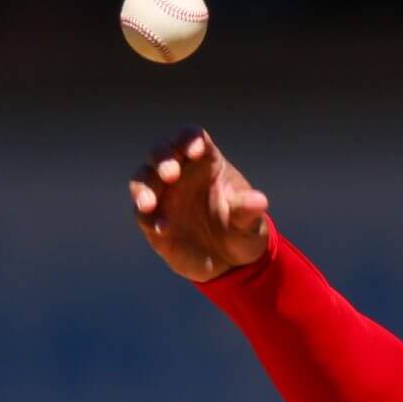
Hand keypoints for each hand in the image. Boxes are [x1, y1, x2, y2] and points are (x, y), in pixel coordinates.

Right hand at [129, 127, 270, 282]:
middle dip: (162, 158)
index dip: (190, 139)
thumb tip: (259, 201)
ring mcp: (164, 194)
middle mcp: (181, 172)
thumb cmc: (242, 231)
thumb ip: (249, 210)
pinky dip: (147, 217)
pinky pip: (143, 212)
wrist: (230, 263)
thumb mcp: (250, 223)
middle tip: (171, 174)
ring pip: (144, 178)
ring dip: (144, 188)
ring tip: (149, 204)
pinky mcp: (152, 218)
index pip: (193, 138)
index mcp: (207, 162)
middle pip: (162, 150)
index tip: (196, 150)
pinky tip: (161, 228)